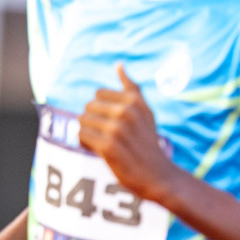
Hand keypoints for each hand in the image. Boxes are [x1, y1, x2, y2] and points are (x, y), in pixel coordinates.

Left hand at [78, 64, 178, 202]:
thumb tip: (119, 65)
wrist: (158, 175)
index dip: (102, 110)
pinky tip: (99, 151)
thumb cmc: (147, 142)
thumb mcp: (145, 112)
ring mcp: (117, 128)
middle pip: (88, 107)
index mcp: (134, 100)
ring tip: (104, 143)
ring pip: (83, 121)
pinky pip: (82, 136)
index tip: (114, 123)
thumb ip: (132, 88)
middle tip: (108, 136)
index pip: (98, 94)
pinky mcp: (108, 146)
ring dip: (89, 133)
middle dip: (93, 122)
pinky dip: (86, 144)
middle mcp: (126, 111)